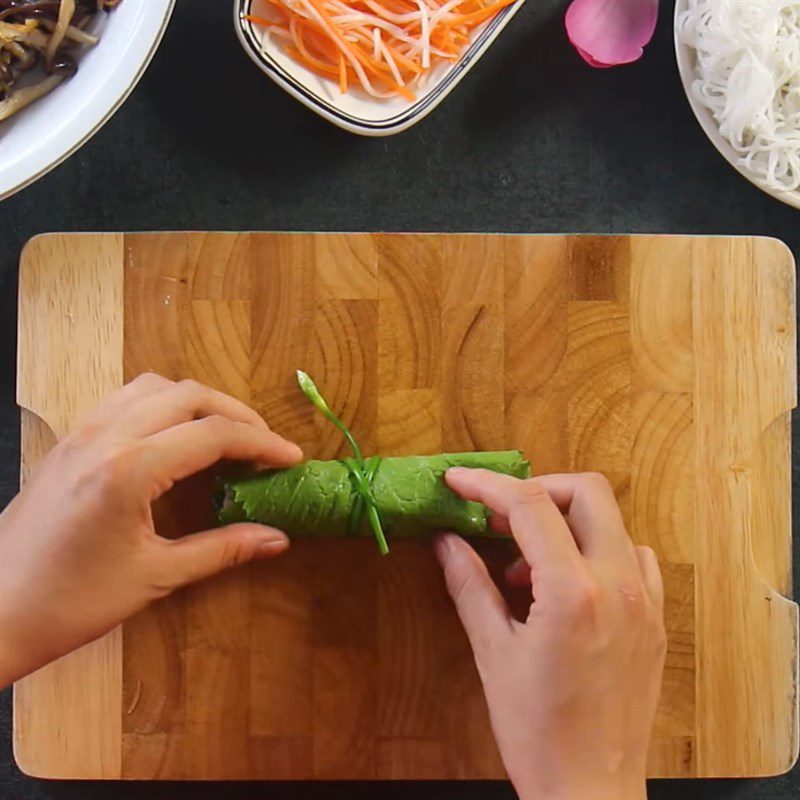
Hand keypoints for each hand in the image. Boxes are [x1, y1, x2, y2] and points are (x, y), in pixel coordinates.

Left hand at [0, 374, 301, 686]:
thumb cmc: (73, 602)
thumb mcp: (156, 577)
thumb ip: (223, 549)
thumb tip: (278, 539)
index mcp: (130, 470)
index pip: (214, 434)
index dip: (262, 443)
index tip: (291, 459)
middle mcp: (107, 436)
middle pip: (190, 395)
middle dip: (237, 414)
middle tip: (263, 446)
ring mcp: (82, 432)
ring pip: (155, 386)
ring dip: (198, 401)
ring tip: (222, 434)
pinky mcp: (68, 439)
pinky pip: (125, 397)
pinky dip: (163, 403)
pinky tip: (173, 437)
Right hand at [435, 470, 665, 799]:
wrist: (592, 789)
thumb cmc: (535, 729)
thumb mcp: (492, 653)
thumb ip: (469, 585)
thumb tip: (446, 540)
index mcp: (572, 592)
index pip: (530, 505)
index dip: (488, 484)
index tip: (458, 481)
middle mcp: (618, 585)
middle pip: (587, 491)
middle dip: (538, 489)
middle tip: (501, 517)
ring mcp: (645, 600)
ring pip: (612, 521)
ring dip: (566, 522)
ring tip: (527, 565)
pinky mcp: (656, 619)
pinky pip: (634, 557)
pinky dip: (598, 550)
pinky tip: (569, 582)